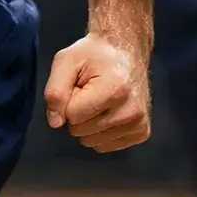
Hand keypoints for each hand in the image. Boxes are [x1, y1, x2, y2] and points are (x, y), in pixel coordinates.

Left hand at [45, 33, 150, 152]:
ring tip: (98, 100)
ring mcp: (138, 124)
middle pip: (81, 131)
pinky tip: (108, 111)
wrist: (126, 50)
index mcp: (113, 90)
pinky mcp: (142, 132)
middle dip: (77, 112)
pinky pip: (105, 146)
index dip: (68, 100)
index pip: (72, 115)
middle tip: (89, 91)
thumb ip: (55, 91)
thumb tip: (55, 123)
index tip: (79, 84)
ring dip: (88, 123)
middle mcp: (130, 111)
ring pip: (92, 142)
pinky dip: (100, 131)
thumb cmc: (93, 55)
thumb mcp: (66, 61)